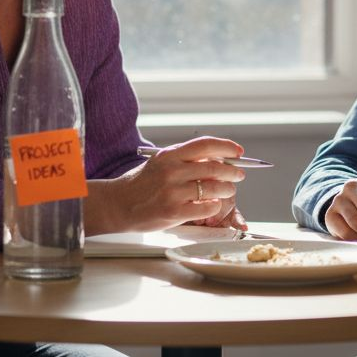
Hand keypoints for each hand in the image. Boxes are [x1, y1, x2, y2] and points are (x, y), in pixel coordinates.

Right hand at [88, 136, 245, 233]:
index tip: (238, 151)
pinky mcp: (174, 211)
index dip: (227, 147)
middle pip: (215, 168)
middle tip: (238, 175)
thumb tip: (217, 158)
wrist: (117, 204)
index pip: (206, 145)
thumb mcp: (160, 163)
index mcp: (170, 155)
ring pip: (214, 188)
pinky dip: (215, 206)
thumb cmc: (141, 184)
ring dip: (227, 190)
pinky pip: (207, 207)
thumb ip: (185, 159)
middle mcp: (172, 171)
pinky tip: (213, 205)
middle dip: (233, 171)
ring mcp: (173, 192)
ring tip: (228, 190)